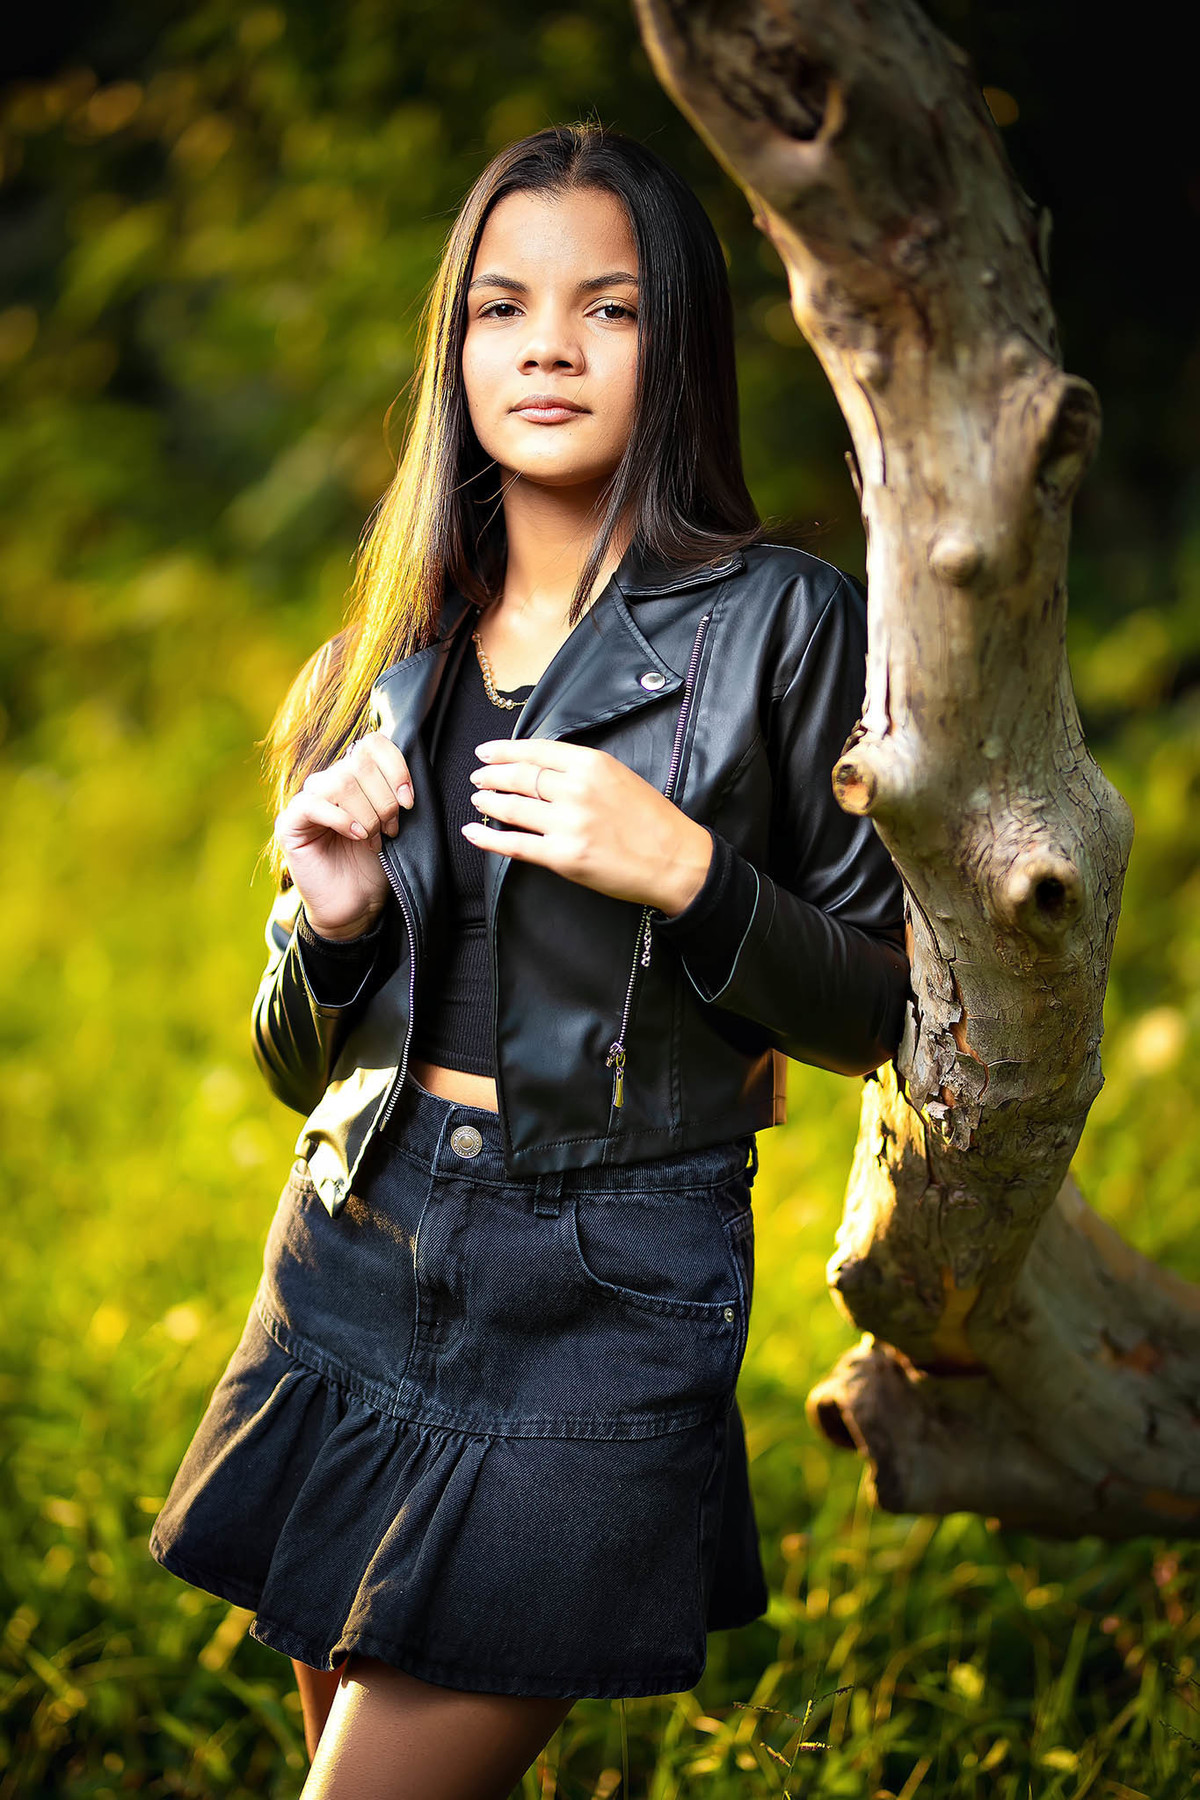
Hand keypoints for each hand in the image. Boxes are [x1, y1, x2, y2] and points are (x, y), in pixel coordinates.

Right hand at [274, 731, 414, 937]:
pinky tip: (357, 837)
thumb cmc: (376, 865)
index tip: (409, 800)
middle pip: (359, 764)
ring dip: (367, 813)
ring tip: (374, 838)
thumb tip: (406, 764)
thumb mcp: (392, 822)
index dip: (395, 767)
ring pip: (340, 783)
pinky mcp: (290, 823)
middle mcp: (328, 782)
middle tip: (390, 829)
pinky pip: (314, 805)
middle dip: (384, 799)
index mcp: (354, 777)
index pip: (371, 744)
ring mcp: (307, 801)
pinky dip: (343, 820)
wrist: (357, 906)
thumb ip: (392, 791)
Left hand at [463, 738, 712, 915]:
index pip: (536, 751)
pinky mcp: (563, 857)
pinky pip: (515, 845)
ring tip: (478, 799)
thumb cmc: (652, 820)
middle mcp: (576, 790)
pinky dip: (488, 838)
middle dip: (492, 775)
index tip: (487, 752)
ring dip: (489, 802)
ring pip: (513, 808)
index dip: (505, 750)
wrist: (675, 860)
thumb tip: (543, 767)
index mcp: (592, 765)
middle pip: (520, 777)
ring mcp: (567, 824)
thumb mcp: (620, 777)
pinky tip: (473, 832)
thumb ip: (582, 770)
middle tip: (478, 776)